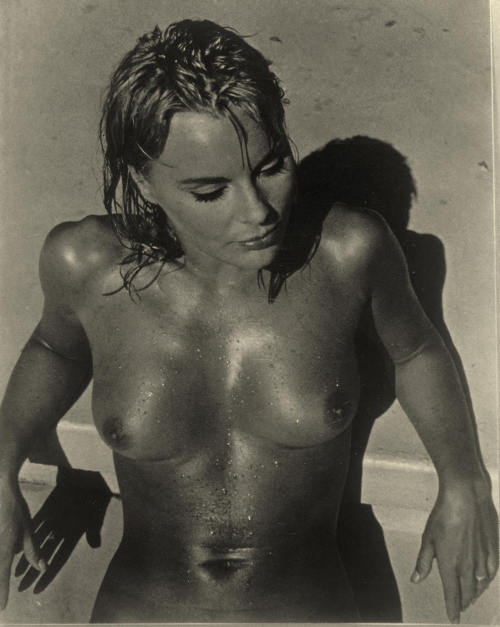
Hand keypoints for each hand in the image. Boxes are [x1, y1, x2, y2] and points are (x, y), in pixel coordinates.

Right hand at [0, 482, 46, 609]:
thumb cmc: (14, 508)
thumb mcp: (27, 528)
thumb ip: (32, 549)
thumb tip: (42, 567)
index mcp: (5, 547)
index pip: (2, 574)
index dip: (2, 592)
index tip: (2, 608)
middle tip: (0, 602)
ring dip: (0, 570)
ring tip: (3, 583)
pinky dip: (0, 558)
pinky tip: (5, 549)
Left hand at [14, 468, 111, 594]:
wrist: (91, 476)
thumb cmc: (97, 496)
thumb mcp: (97, 514)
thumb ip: (95, 530)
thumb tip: (96, 546)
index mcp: (75, 534)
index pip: (59, 558)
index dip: (48, 574)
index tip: (37, 589)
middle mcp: (63, 530)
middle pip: (45, 554)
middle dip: (33, 571)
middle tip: (20, 587)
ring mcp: (54, 520)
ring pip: (36, 542)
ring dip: (25, 556)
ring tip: (14, 572)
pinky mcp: (48, 508)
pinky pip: (34, 523)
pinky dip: (25, 533)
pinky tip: (15, 544)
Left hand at [412, 477, 498, 622]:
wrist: (466, 497)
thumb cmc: (443, 515)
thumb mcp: (428, 538)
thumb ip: (424, 561)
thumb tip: (416, 579)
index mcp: (450, 564)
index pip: (452, 594)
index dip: (452, 608)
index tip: (453, 619)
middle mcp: (468, 566)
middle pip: (467, 592)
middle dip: (463, 602)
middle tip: (460, 609)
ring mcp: (483, 559)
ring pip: (480, 585)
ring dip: (475, 594)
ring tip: (470, 599)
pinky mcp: (492, 550)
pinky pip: (491, 573)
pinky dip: (486, 581)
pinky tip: (484, 581)